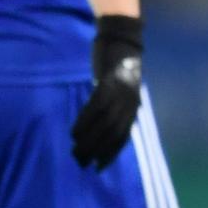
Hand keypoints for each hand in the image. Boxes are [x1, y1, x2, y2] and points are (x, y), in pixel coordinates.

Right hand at [71, 14, 144, 169]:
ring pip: (103, 124)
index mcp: (133, 107)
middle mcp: (129, 103)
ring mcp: (120, 94)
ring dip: (88, 139)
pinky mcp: (108, 84)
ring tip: (75, 149)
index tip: (99, 167)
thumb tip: (104, 130)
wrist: (121, 40)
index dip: (111, 154)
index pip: (123, 137)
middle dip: (96, 150)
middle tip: (81, 161)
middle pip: (112, 134)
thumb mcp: (122, 91)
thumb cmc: (119, 67)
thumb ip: (116, 109)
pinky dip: (84, 122)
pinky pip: (95, 109)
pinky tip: (74, 131)